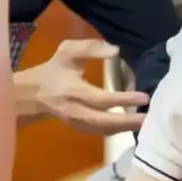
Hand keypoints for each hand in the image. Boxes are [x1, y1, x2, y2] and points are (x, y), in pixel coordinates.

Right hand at [30, 39, 150, 134]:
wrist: (32, 94)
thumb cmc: (53, 70)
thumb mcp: (67, 51)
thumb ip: (91, 48)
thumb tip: (115, 51)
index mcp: (72, 90)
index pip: (100, 98)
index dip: (123, 99)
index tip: (144, 96)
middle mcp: (75, 110)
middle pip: (104, 121)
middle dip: (128, 122)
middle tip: (149, 118)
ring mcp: (77, 123)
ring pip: (104, 130)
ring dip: (125, 129)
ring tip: (147, 123)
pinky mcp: (80, 129)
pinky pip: (101, 133)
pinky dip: (118, 131)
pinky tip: (133, 126)